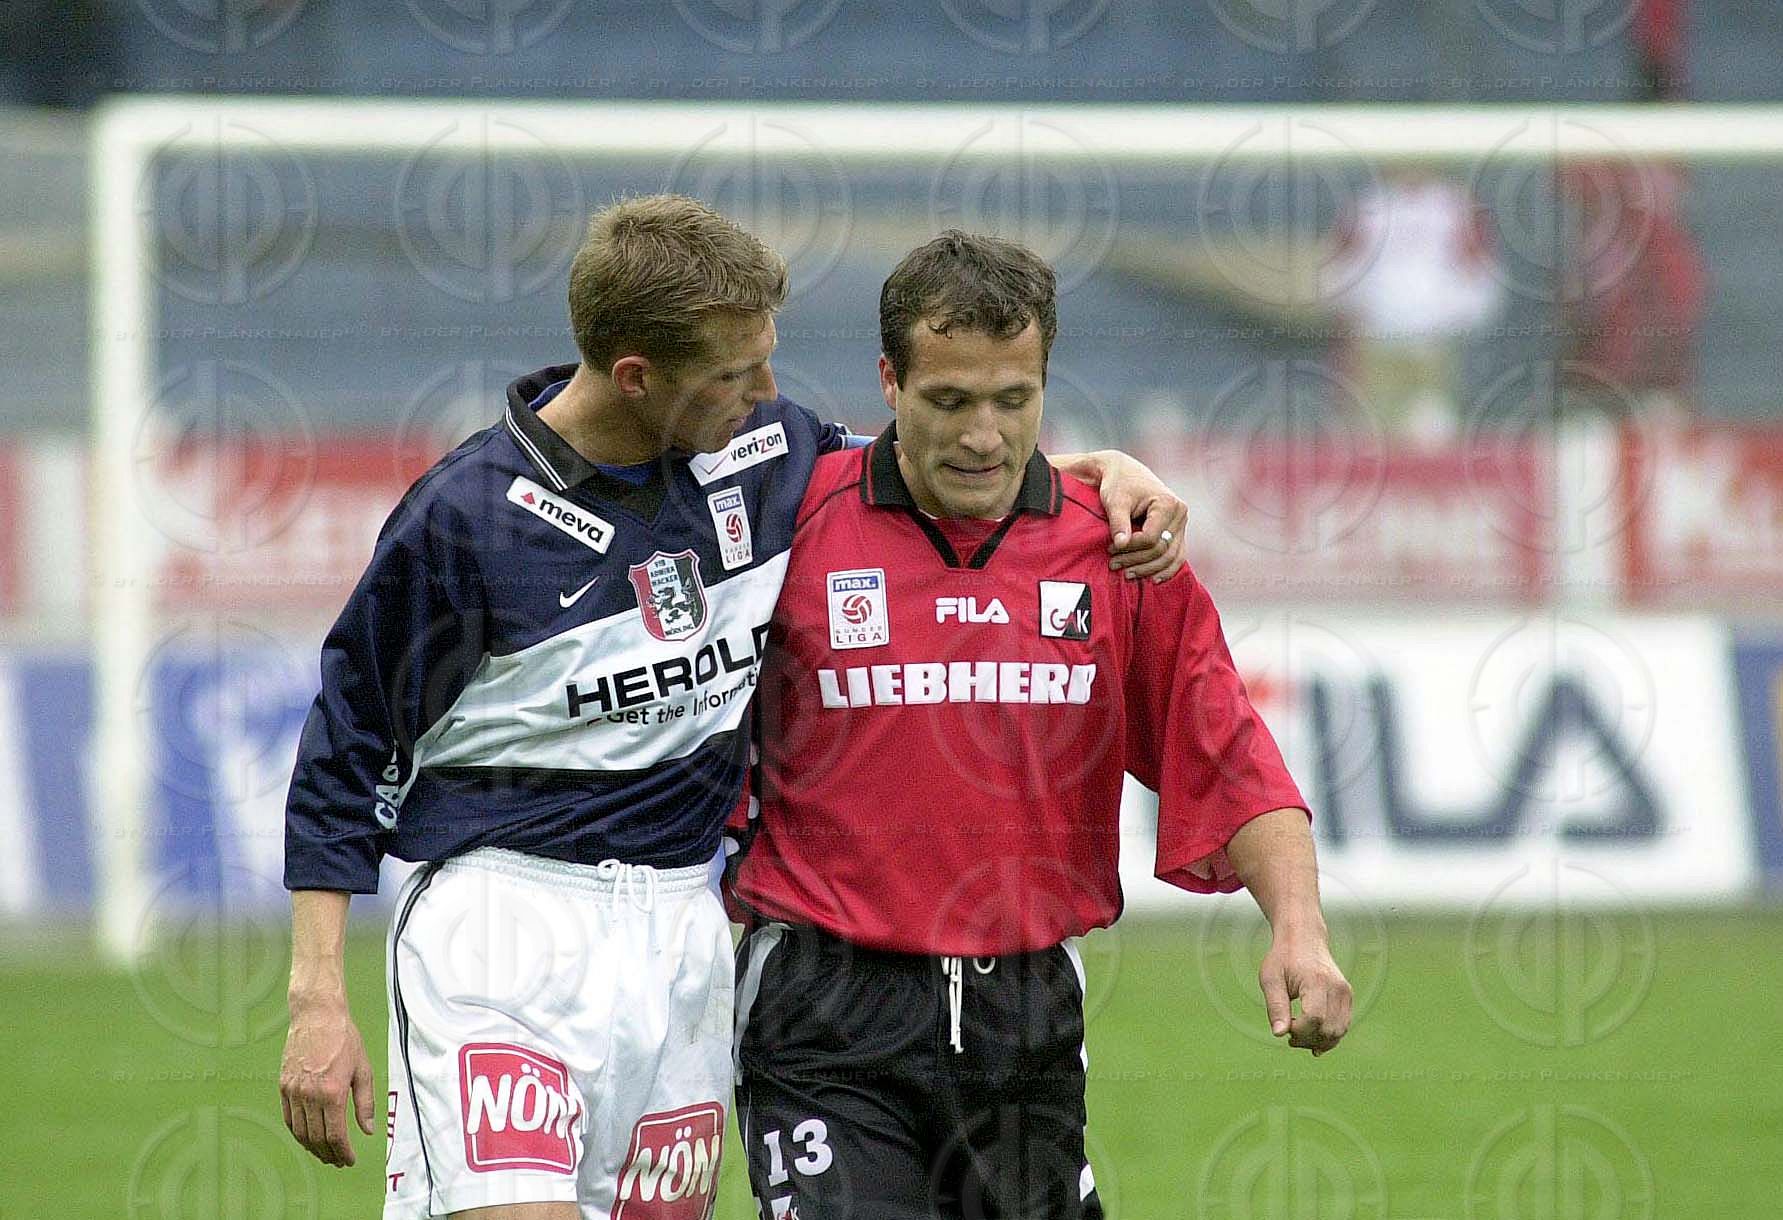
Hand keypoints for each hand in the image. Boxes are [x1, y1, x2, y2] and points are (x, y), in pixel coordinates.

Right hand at [280, 994, 376, 1166]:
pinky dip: (299, 1133)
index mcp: (332, 1092)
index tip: (350, 1160)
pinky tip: (309, 1138)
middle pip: (317, 1138)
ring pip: (301, 1132)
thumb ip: (365, 1103)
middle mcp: (310, 1095)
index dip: (343, 1152)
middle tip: (339, 1161)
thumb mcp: (362, 1069)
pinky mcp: (284, 1086)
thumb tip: (367, 1130)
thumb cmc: (344, 1039)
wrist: (317, 1016)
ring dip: (313, 1148)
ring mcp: (294, 1091)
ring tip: (326, 1154)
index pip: (335, 1135)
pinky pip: (289, 1119)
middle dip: (329, 1154)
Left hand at [1091, 451, 1187, 581]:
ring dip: (1149, 569)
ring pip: (1171, 557)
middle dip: (1137, 561)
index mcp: (1168, 504)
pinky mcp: (1178, 532)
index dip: (1131, 548)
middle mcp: (1180, 514)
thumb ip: (1118, 522)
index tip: (1110, 548)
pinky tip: (1153, 580)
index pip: (1151, 538)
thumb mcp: (1115, 501)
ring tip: (1126, 574)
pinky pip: (1177, 556)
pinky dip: (1166, 569)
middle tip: (1113, 564)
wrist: (1125, 473)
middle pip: (1162, 550)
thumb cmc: (1119, 485)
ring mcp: (1182, 524)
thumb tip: (1120, 544)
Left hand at [1258, 931, 1351, 1055]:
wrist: (1304, 938)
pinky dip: (1328, 1036)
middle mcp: (1337, 988)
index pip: (1314, 1018)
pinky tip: (1311, 1037)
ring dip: (1318, 1042)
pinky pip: (1343, 1026)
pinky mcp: (1348, 997)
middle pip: (1328, 1029)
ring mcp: (1345, 993)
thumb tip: (1278, 1034)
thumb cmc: (1283, 958)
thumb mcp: (1270, 979)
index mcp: (1317, 981)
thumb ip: (1276, 1007)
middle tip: (1289, 1035)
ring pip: (1338, 1031)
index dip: (1299, 1031)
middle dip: (1307, 1040)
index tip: (1285, 1027)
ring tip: (1298, 1036)